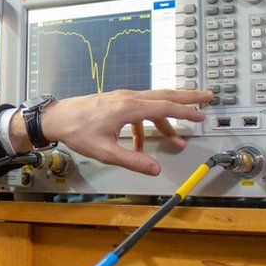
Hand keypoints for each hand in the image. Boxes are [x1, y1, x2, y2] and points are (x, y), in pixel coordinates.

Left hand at [10, 89, 212, 175]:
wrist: (57, 118)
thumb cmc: (77, 131)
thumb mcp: (105, 152)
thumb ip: (132, 161)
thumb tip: (155, 169)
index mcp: (128, 107)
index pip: (165, 107)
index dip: (186, 111)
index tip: (202, 115)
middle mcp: (128, 98)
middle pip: (165, 95)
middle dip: (188, 98)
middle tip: (208, 97)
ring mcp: (122, 98)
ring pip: (153, 103)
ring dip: (167, 120)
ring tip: (177, 140)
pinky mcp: (116, 102)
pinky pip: (140, 111)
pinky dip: (146, 126)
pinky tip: (140, 147)